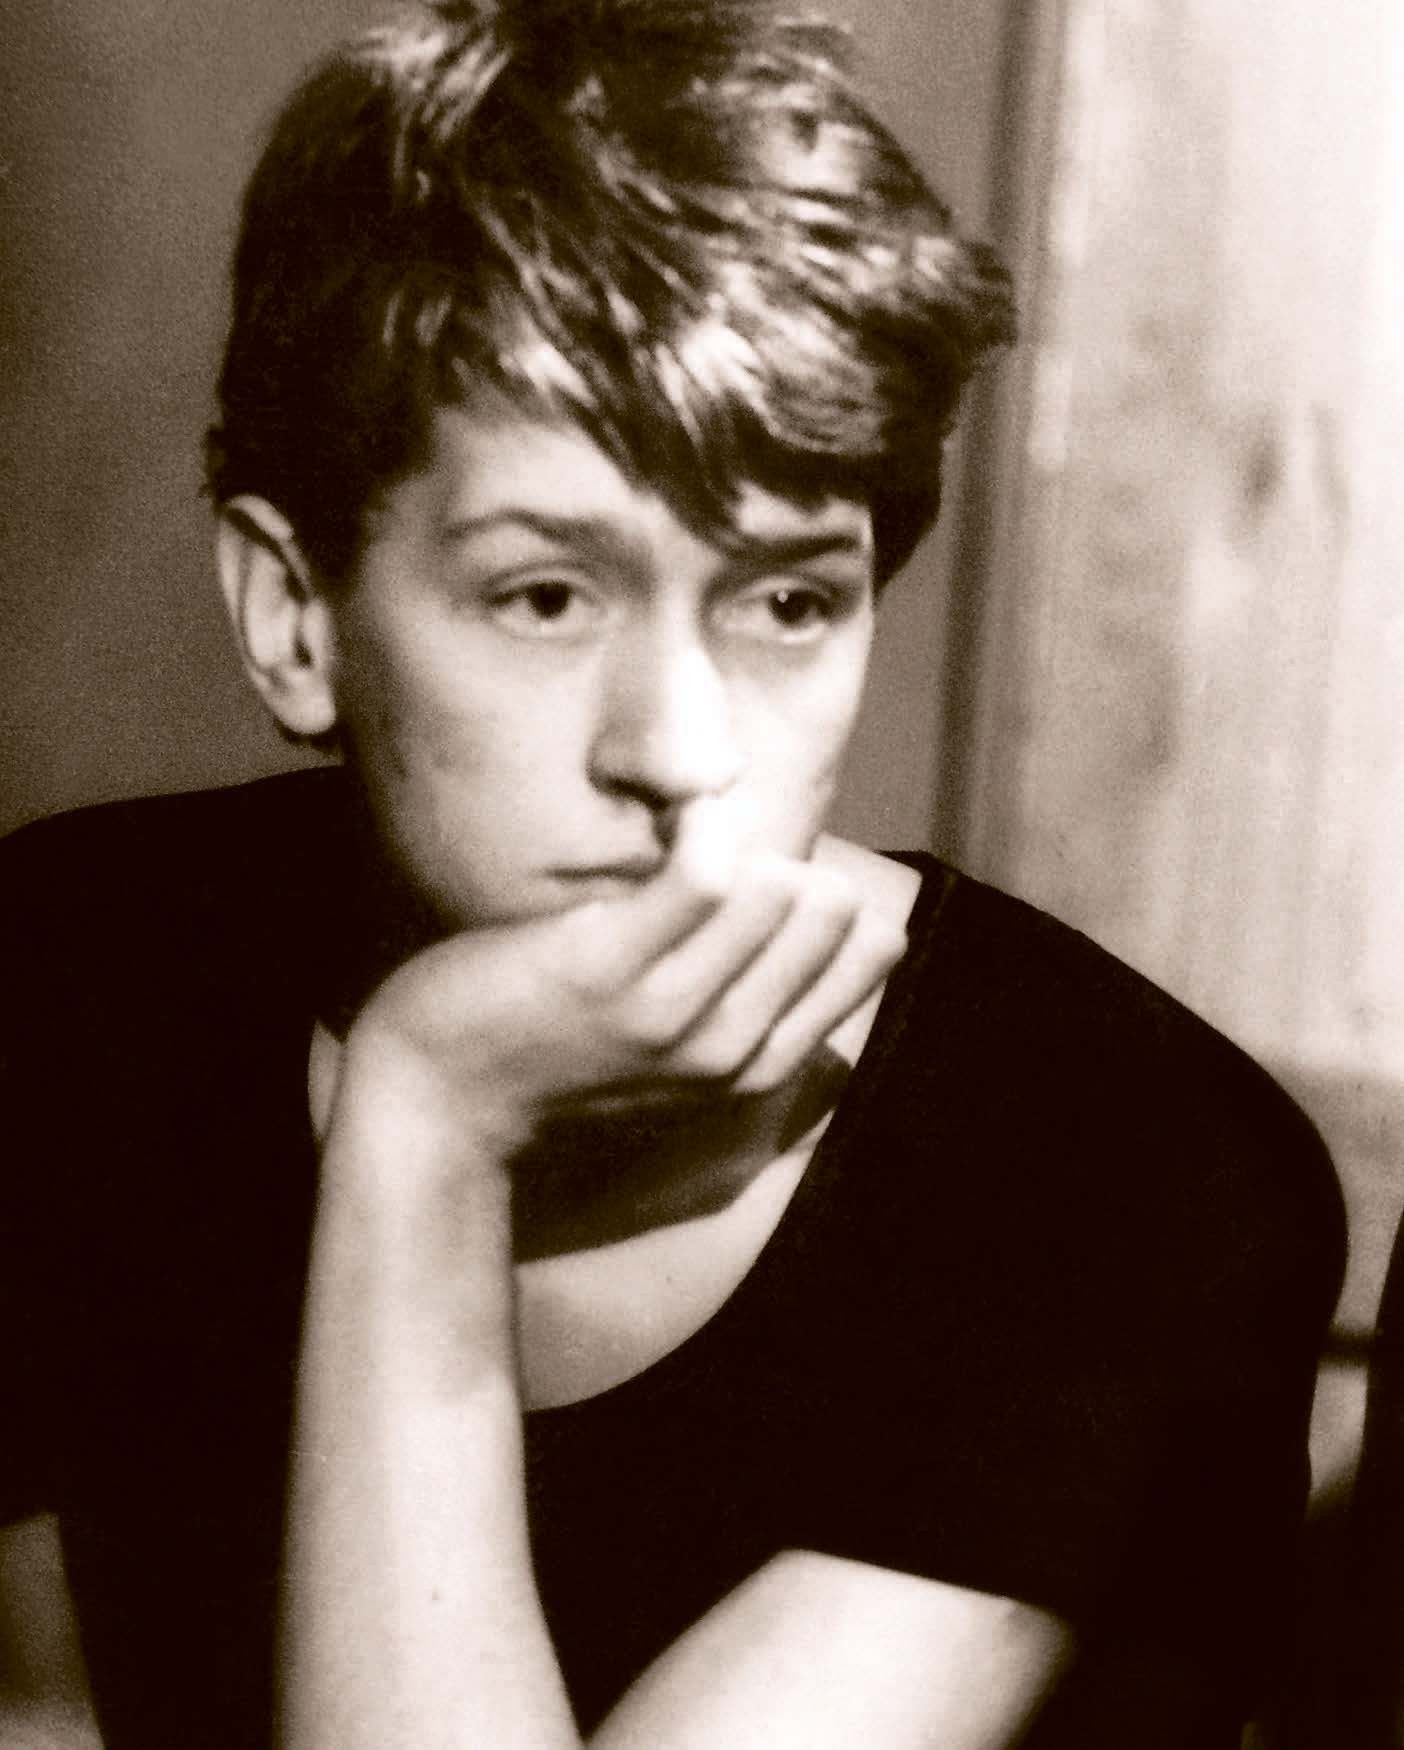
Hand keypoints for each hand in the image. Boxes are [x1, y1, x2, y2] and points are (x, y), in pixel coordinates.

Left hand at [343, 802, 907, 1155]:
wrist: (442, 1100)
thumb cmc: (557, 1057)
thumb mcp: (676, 1053)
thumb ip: (744, 1000)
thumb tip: (814, 914)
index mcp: (754, 1068)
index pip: (866, 961)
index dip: (834, 901)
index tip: (774, 884)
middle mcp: (726, 1050)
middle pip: (827, 919)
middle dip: (789, 862)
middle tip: (717, 859)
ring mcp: (667, 1013)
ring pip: (772, 895)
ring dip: (742, 842)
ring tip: (695, 834)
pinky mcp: (605, 970)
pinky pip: (701, 877)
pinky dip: (704, 829)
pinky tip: (681, 815)